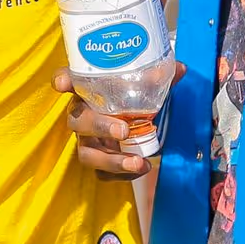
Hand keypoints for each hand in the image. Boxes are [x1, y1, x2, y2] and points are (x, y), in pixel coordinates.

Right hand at [53, 65, 173, 176]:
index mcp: (87, 91)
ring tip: (137, 162)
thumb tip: (182, 68)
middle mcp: (81, 115)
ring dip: (111, 160)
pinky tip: (141, 169)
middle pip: (76, 120)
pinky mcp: (98, 161)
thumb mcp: (145, 86)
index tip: (63, 84)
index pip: (67, 80)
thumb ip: (159, 77)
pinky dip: (121, 174)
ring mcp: (87, 141)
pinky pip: (101, 173)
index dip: (62, 81)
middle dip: (98, 127)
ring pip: (87, 153)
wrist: (137, 124)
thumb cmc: (133, 99)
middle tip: (123, 130)